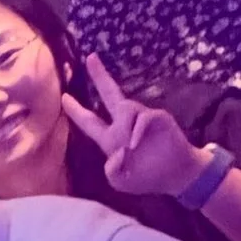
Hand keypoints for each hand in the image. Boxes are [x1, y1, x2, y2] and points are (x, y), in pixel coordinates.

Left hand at [61, 54, 216, 201]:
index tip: (64, 97)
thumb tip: (116, 153)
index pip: (89, 122)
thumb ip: (111, 171)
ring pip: (126, 108)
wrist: (176, 176)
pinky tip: (134, 144)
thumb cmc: (147, 178)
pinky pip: (144, 118)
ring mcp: (141, 120)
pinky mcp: (158, 118)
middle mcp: (124, 125)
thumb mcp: (121, 181)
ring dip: (123, 125)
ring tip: (129, 147)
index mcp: (111, 139)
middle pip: (109, 95)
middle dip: (100, 76)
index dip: (76, 110)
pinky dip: (137, 130)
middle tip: (90, 58)